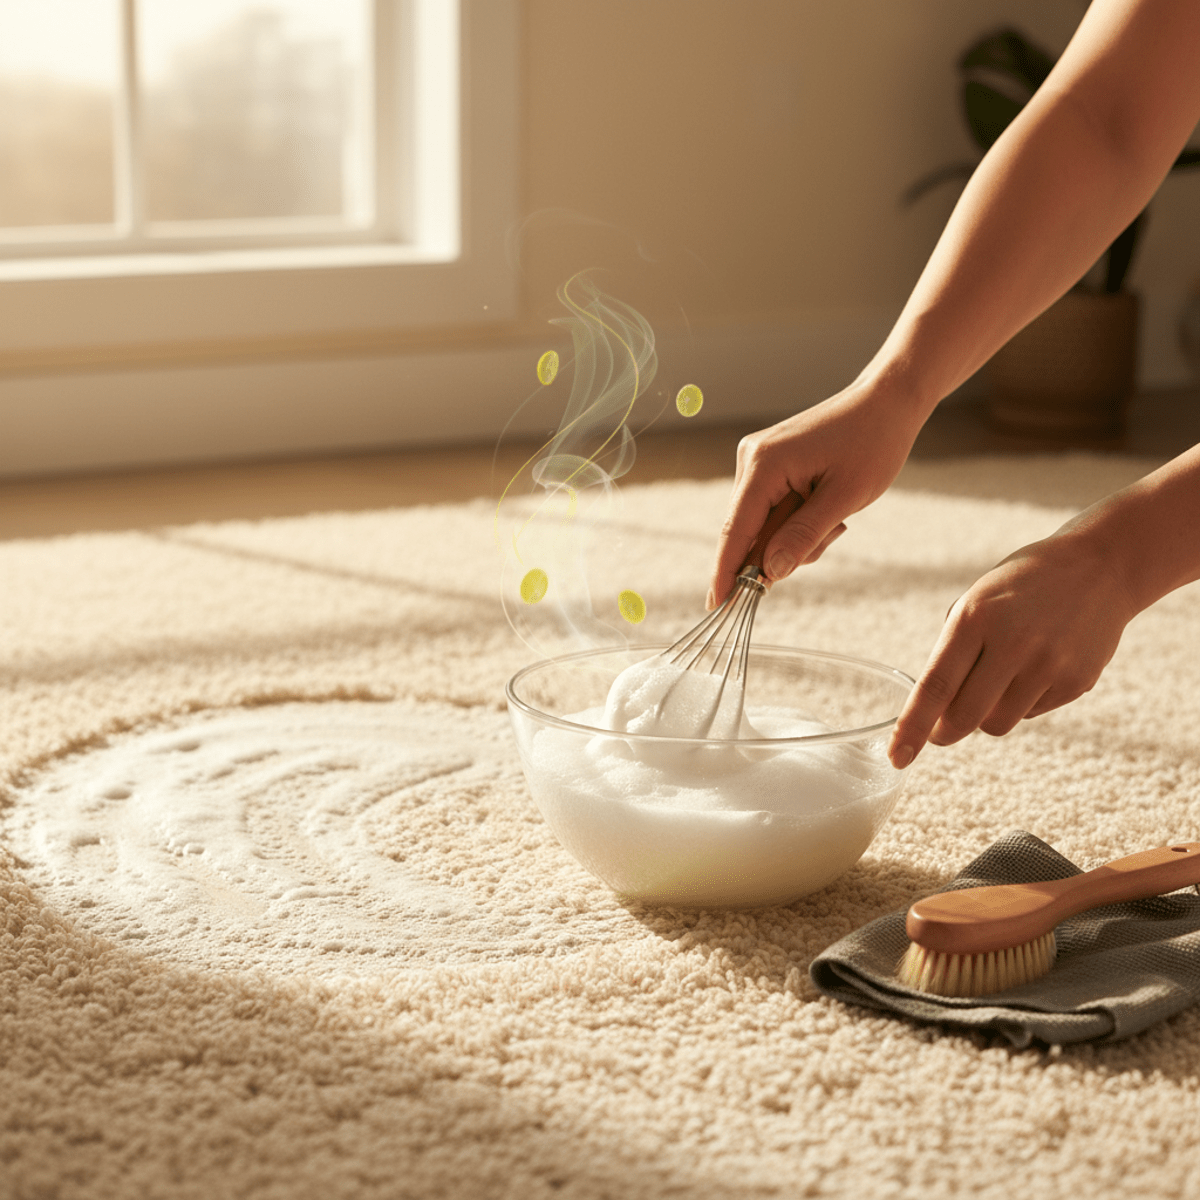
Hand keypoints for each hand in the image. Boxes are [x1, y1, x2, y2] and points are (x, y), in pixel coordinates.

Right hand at [708, 382, 922, 608]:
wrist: (887, 401)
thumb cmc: (873, 442)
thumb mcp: (845, 497)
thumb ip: (803, 536)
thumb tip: (769, 573)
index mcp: (764, 465)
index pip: (736, 531)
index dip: (726, 573)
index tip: (718, 607)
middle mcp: (752, 460)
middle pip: (750, 532)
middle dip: (784, 549)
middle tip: (833, 532)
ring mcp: (758, 462)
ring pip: (764, 525)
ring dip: (798, 535)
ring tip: (838, 516)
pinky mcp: (770, 465)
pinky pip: (774, 511)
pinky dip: (798, 521)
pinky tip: (827, 508)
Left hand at [888, 523, 1137, 767]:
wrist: (1099, 568)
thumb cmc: (1022, 586)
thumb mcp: (976, 600)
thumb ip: (953, 650)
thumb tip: (934, 709)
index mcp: (975, 617)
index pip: (935, 686)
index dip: (912, 726)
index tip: (897, 756)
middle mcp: (1013, 643)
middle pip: (964, 717)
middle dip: (945, 731)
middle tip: (940, 730)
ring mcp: (1048, 665)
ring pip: (997, 724)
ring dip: (985, 716)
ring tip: (997, 681)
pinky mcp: (1076, 682)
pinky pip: (1030, 714)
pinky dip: (1020, 703)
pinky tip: (1033, 670)